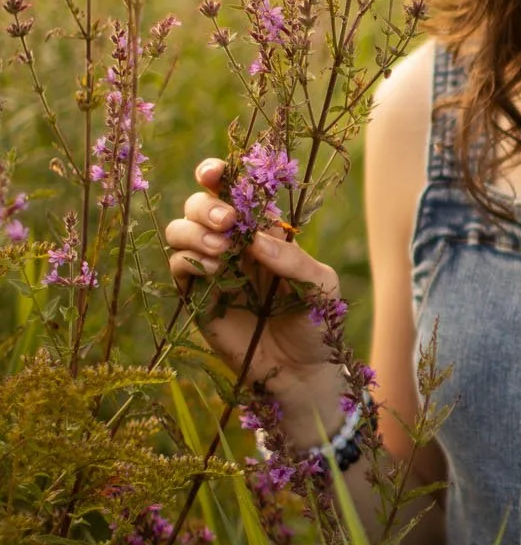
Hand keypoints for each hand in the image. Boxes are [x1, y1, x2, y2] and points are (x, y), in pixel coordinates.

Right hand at [164, 157, 345, 425]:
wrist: (302, 372)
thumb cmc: (318, 324)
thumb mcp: (320, 286)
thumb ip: (293, 259)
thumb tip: (255, 239)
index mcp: (264, 230)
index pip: (233, 191)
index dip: (217, 174)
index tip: (215, 172)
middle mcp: (233, 244)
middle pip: (199, 204)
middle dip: (207, 205)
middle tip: (228, 224)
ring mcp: (212, 269)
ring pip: (180, 229)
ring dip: (195, 231)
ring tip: (222, 251)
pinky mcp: (197, 297)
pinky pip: (177, 265)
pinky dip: (188, 259)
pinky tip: (215, 269)